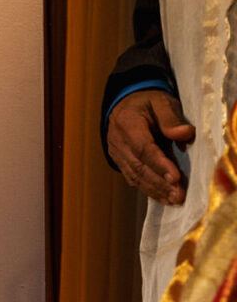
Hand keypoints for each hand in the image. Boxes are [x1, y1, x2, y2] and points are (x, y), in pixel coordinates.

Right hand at [106, 90, 194, 204]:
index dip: (159, 164)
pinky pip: (133, 178)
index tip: (176, 177)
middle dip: (160, 183)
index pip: (143, 148)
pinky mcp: (120, 162)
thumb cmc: (147, 102)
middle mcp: (118, 142)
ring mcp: (117, 154)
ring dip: (155, 190)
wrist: (125, 105)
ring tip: (174, 200)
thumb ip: (171, 118)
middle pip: (138, 167)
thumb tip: (185, 134)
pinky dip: (148, 190)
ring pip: (135, 176)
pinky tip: (163, 197)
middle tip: (178, 195)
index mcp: (127, 124)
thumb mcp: (161, 102)